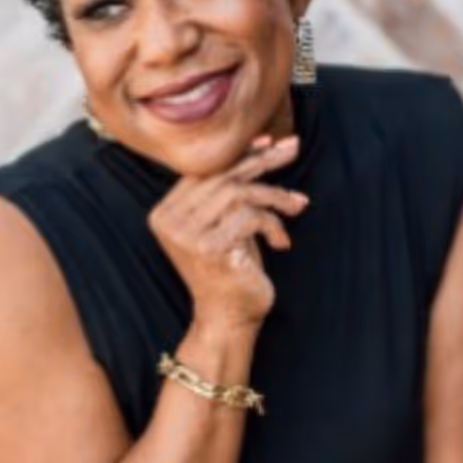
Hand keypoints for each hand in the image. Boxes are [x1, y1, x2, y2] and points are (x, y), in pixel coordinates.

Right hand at [146, 133, 309, 334]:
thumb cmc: (231, 270)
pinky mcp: (209, 248)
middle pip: (223, 176)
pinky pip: (251, 217)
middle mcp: (169, 221)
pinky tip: (282, 244)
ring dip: (276, 196)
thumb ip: (233, 191)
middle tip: (293, 148)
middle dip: (263, 161)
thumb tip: (262, 145)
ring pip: (240, 192)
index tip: (270, 143)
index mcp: (165, 212)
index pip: (204, 171)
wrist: (227, 319)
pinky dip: (274, 225)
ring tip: (298, 205)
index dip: (240, 155)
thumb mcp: (227, 224)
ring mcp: (186, 235)